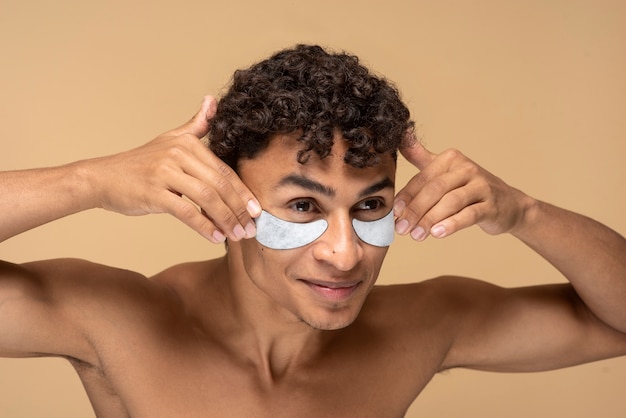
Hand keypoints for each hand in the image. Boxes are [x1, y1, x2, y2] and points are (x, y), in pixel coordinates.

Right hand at [89, 96, 260, 242]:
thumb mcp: (169, 139)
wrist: (102, 178)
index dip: (243, 192)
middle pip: (219, 185)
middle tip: (251, 229)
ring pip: (207, 198)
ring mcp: (165, 173)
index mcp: (187, 143)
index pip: (223, 171)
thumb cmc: (139, 163)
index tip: (257, 211)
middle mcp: (178, 154)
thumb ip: (195, 124)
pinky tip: (215, 237)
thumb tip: (212, 101)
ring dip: (226, 220)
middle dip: (239, 209)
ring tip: (236, 236)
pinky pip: (187, 212)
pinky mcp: (153, 192)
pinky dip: (204, 226)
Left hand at [393, 140, 528, 240]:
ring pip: (450, 201)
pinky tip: (437, 233)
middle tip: (401, 228)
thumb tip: (400, 135)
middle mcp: (466, 168)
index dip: (406, 196)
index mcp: (450, 159)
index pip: (422, 178)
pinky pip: (469, 214)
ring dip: (430, 219)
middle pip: (434, 189)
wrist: (509, 204)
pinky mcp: (491, 205)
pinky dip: (451, 224)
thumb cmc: (469, 188)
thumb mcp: (445, 170)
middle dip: (415, 210)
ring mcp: (481, 186)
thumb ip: (421, 156)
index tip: (393, 213)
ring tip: (416, 235)